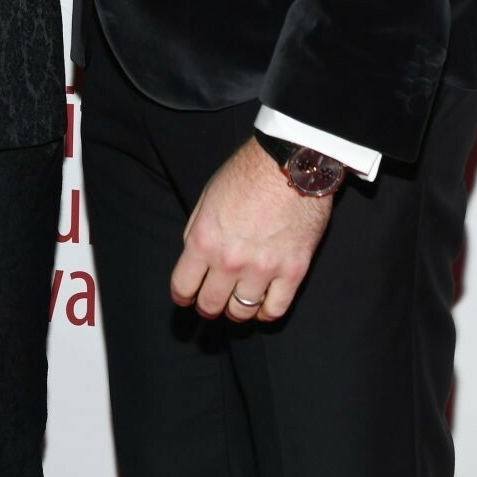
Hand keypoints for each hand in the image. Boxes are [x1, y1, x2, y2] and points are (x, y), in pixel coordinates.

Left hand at [170, 136, 331, 322]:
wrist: (291, 162)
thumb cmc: (248, 172)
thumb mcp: (208, 196)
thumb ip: (197, 230)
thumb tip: (194, 257)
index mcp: (204, 240)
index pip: (183, 286)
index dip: (182, 296)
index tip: (186, 298)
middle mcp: (230, 261)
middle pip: (211, 305)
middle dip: (206, 308)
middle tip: (210, 305)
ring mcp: (263, 269)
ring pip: (241, 313)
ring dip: (235, 313)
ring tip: (237, 307)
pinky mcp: (293, 271)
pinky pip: (275, 309)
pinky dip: (265, 313)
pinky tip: (261, 307)